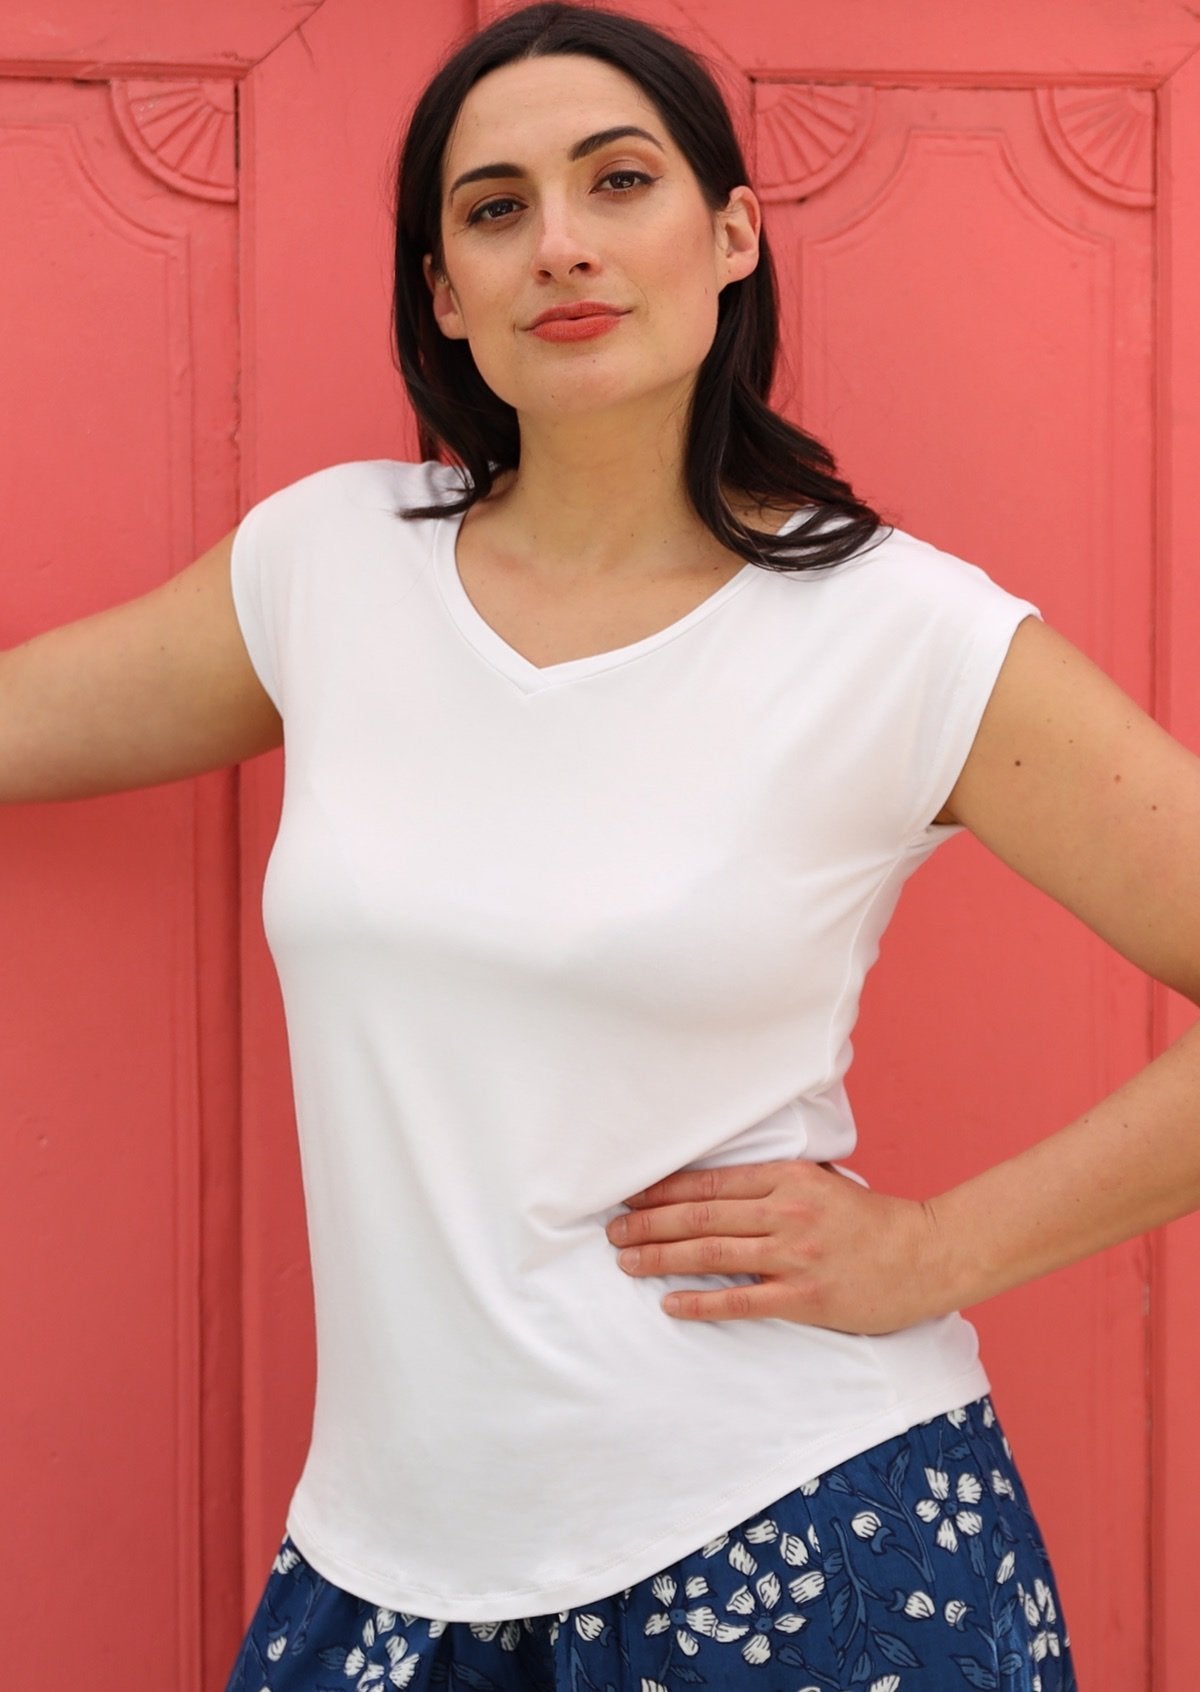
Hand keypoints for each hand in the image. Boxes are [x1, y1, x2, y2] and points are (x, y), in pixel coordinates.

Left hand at [604, 1158, 947, 1334]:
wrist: (926, 1254)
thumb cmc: (871, 1219)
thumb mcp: (822, 1183)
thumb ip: (775, 1183)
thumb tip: (719, 1188)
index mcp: (787, 1179)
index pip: (710, 1184)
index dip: (663, 1190)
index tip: (629, 1194)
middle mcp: (786, 1212)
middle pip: (700, 1217)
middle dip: (648, 1222)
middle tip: (612, 1230)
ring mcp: (794, 1256)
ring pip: (712, 1256)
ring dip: (661, 1257)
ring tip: (626, 1261)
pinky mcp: (805, 1297)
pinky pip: (741, 1302)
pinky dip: (702, 1303)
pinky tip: (671, 1304)